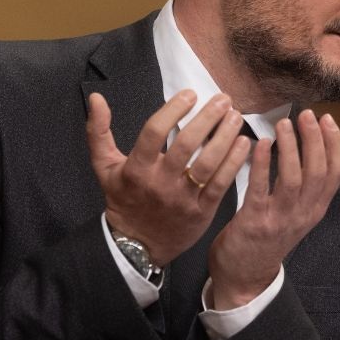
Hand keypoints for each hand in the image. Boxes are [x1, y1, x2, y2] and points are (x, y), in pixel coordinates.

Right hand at [86, 90, 250, 265]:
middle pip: (186, 145)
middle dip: (207, 118)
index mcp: (137, 169)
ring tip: (235, 116)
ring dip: (225, 137)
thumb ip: (98, 132)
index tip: (190, 94)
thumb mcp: (104, 167)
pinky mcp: (202, 211)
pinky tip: (243, 143)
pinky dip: (234, 162)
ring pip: (208, 164)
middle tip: (223, 99)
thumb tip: (96, 98)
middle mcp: (160, 183)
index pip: (154, 133)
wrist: (137, 245)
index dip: (173, 110)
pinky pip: (220, 184)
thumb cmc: (123, 199)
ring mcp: (183, 198)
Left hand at [207, 110, 339, 308]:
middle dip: (315, 139)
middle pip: (317, 172)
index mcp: (314, 210)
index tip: (327, 119)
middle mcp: (302, 215)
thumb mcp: (296, 215)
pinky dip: (263, 164)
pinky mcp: (255, 223)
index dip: (334, 144)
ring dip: (291, 148)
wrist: (244, 278)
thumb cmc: (267, 239)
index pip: (335, 173)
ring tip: (284, 124)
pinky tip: (261, 144)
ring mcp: (280, 220)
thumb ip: (304, 188)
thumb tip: (309, 147)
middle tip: (307, 114)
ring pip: (294, 179)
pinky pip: (261, 189)